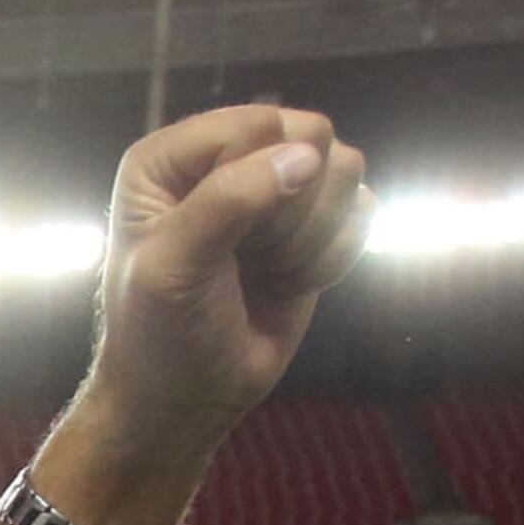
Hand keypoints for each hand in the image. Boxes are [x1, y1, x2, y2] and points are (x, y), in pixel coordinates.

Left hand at [69, 108, 371, 487]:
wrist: (188, 399)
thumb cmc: (162, 336)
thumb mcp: (174, 268)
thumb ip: (228, 201)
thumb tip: (307, 155)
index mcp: (171, 157)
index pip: (257, 124)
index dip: (257, 182)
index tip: (225, 242)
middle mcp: (225, 159)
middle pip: (311, 138)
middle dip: (290, 212)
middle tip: (248, 259)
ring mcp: (275, 188)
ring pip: (344, 172)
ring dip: (309, 240)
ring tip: (263, 274)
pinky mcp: (314, 223)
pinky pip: (361, 213)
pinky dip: (330, 259)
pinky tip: (287, 284)